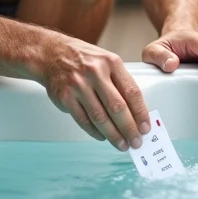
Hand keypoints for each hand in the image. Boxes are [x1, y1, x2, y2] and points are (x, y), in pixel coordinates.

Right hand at [37, 33, 150, 151]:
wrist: (51, 54)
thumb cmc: (83, 59)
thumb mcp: (106, 61)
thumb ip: (120, 82)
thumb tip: (136, 111)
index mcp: (111, 62)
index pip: (132, 91)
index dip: (141, 113)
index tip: (146, 127)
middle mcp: (95, 73)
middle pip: (117, 107)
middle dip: (129, 128)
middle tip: (136, 142)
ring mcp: (78, 85)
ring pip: (100, 117)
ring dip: (113, 135)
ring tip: (121, 144)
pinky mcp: (64, 97)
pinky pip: (83, 120)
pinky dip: (94, 132)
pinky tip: (102, 136)